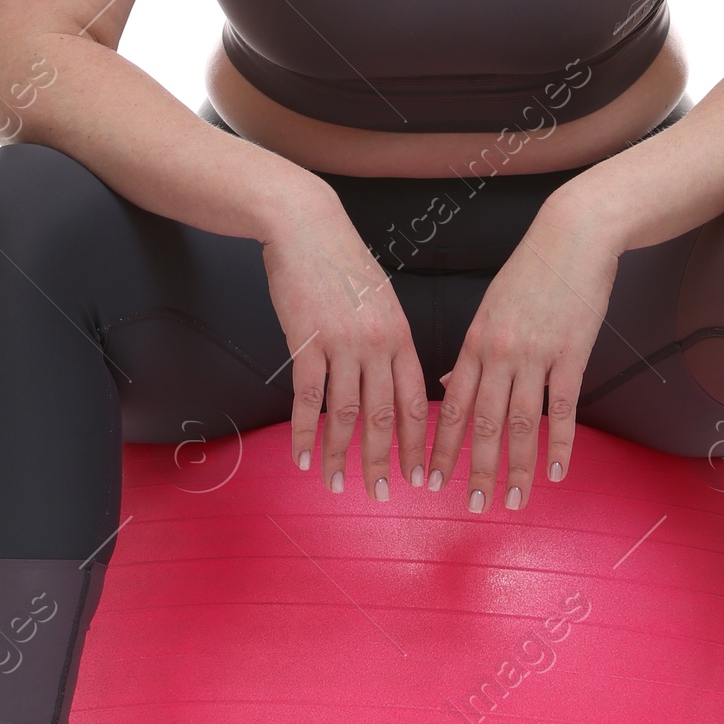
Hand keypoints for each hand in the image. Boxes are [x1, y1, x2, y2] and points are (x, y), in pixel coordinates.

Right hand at [260, 184, 428, 500]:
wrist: (307, 227)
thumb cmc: (344, 265)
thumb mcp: (382, 302)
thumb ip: (390, 342)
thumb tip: (396, 381)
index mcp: (401, 337)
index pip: (416, 402)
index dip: (418, 444)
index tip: (420, 476)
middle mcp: (378, 345)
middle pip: (384, 417)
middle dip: (385, 462)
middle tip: (382, 495)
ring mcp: (342, 344)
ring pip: (346, 414)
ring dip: (342, 455)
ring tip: (338, 485)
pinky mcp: (307, 342)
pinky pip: (308, 398)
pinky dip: (304, 432)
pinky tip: (303, 457)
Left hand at [425, 203, 619, 511]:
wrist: (573, 236)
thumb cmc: (531, 271)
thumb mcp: (490, 308)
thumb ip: (470, 352)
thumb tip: (446, 387)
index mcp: (475, 342)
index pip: (452, 406)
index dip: (442, 446)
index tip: (431, 480)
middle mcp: (500, 352)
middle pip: (484, 423)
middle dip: (476, 469)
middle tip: (472, 506)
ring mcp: (536, 355)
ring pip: (520, 424)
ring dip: (515, 468)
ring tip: (512, 500)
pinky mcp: (572, 354)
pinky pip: (562, 408)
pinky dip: (559, 444)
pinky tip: (556, 471)